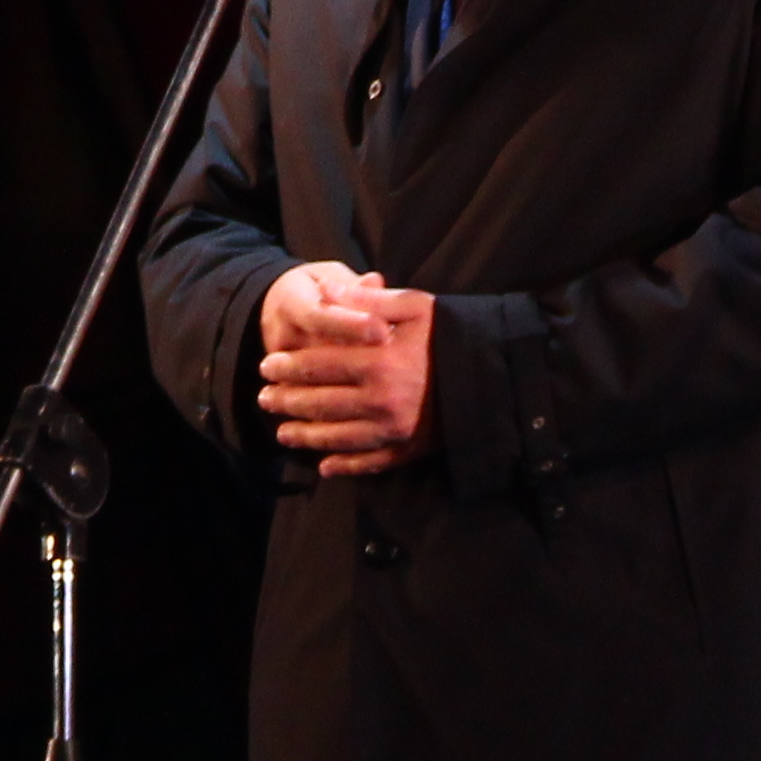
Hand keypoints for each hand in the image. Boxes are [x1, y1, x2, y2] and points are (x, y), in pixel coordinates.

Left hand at [256, 260, 436, 477]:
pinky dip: (343, 466)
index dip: (288, 365)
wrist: (496, 375)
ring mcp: (393, 429)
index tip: (267, 365)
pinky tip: (324, 466)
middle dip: (286, 401)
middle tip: (264, 398)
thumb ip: (370, 302)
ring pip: (335, 437)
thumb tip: (330, 294)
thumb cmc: (453, 335)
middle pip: (319, 403)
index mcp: (378, 361)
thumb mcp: (416, 305)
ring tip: (282, 432)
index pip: (318, 364)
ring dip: (304, 436)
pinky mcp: (407, 449)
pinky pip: (367, 463)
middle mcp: (381, 399)